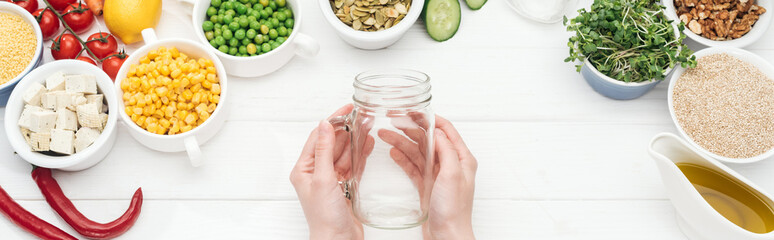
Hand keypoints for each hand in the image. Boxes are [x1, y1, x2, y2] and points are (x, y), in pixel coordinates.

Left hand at [290, 104, 363, 239]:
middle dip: (346, 129)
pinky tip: (367, 144)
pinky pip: (352, 166)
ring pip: (343, 154)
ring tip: (366, 126)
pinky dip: (360, 155)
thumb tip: (325, 125)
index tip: (346, 109)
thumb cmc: (324, 217)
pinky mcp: (344, 187)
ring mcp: (330, 180)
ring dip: (354, 140)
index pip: (318, 137)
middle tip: (360, 116)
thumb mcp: (323, 178)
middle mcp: (315, 173)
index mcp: (303, 169)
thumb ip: (325, 150)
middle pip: (332, 143)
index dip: (332, 121)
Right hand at [379, 115, 476, 239]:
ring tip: (385, 135)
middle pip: (428, 140)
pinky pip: (413, 167)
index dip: (430, 119)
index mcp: (461, 159)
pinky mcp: (427, 186)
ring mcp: (438, 175)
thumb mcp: (453, 174)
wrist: (447, 236)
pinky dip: (402, 159)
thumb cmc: (454, 210)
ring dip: (402, 143)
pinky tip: (393, 153)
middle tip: (394, 120)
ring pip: (418, 153)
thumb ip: (446, 150)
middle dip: (411, 129)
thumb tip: (438, 130)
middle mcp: (450, 165)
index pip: (446, 130)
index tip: (414, 111)